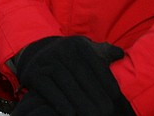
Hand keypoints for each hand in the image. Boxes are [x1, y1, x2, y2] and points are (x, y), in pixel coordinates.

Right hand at [12, 36, 131, 115]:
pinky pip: (48, 88)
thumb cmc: (69, 61)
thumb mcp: (85, 52)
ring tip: (92, 115)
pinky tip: (70, 114)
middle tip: (106, 111)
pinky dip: (59, 101)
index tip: (115, 96)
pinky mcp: (33, 73)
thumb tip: (120, 54)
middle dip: (95, 93)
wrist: (36, 58)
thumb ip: (103, 53)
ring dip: (80, 100)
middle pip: (81, 73)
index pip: (95, 62)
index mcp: (77, 44)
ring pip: (65, 81)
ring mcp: (46, 60)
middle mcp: (61, 48)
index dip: (106, 79)